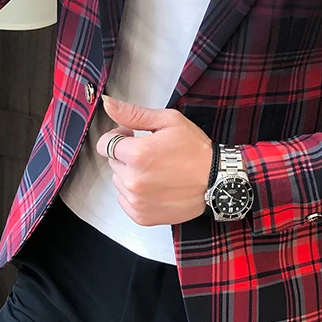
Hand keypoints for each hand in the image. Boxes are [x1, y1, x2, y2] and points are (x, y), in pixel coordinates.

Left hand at [97, 96, 213, 227]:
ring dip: (131, 174)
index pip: (105, 144)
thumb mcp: (169, 122)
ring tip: (156, 171)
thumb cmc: (196, 150)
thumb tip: (108, 104)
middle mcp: (134, 180)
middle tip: (151, 153)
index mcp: (138, 154)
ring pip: (118, 182)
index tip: (131, 135)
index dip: (118, 136)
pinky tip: (155, 186)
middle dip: (127, 155)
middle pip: (113, 162)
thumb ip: (134, 114)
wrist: (217, 180)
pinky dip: (135, 193)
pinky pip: (125, 200)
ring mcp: (137, 201)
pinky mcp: (142, 216)